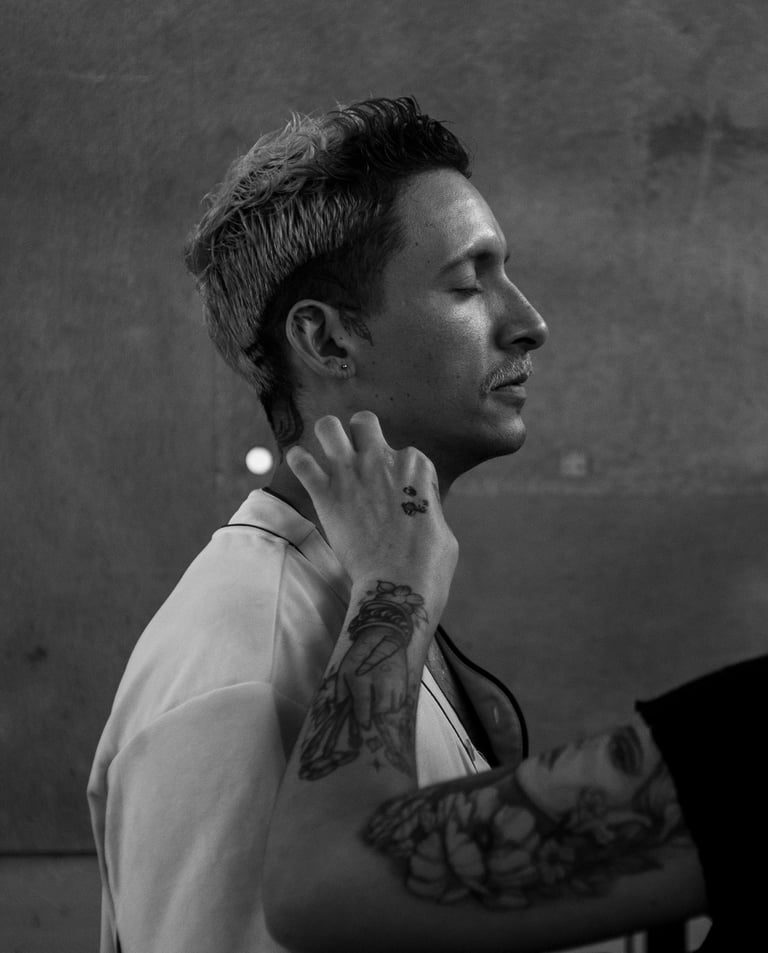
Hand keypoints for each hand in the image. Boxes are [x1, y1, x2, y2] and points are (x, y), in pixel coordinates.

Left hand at [286, 412, 457, 593]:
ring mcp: (351, 473)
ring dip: (326, 437)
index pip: (403, 452)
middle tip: (357, 457)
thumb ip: (426, 506)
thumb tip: (421, 511)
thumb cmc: (429, 561)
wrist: (400, 580)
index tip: (395, 498)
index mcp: (416, 464)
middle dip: (359, 434)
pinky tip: (303, 468)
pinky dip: (299, 462)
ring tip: (327, 452)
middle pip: (364, 422)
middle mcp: (382, 459)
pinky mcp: (326, 494)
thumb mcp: (442, 523)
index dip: (397, 474)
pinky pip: (301, 462)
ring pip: (328, 427)